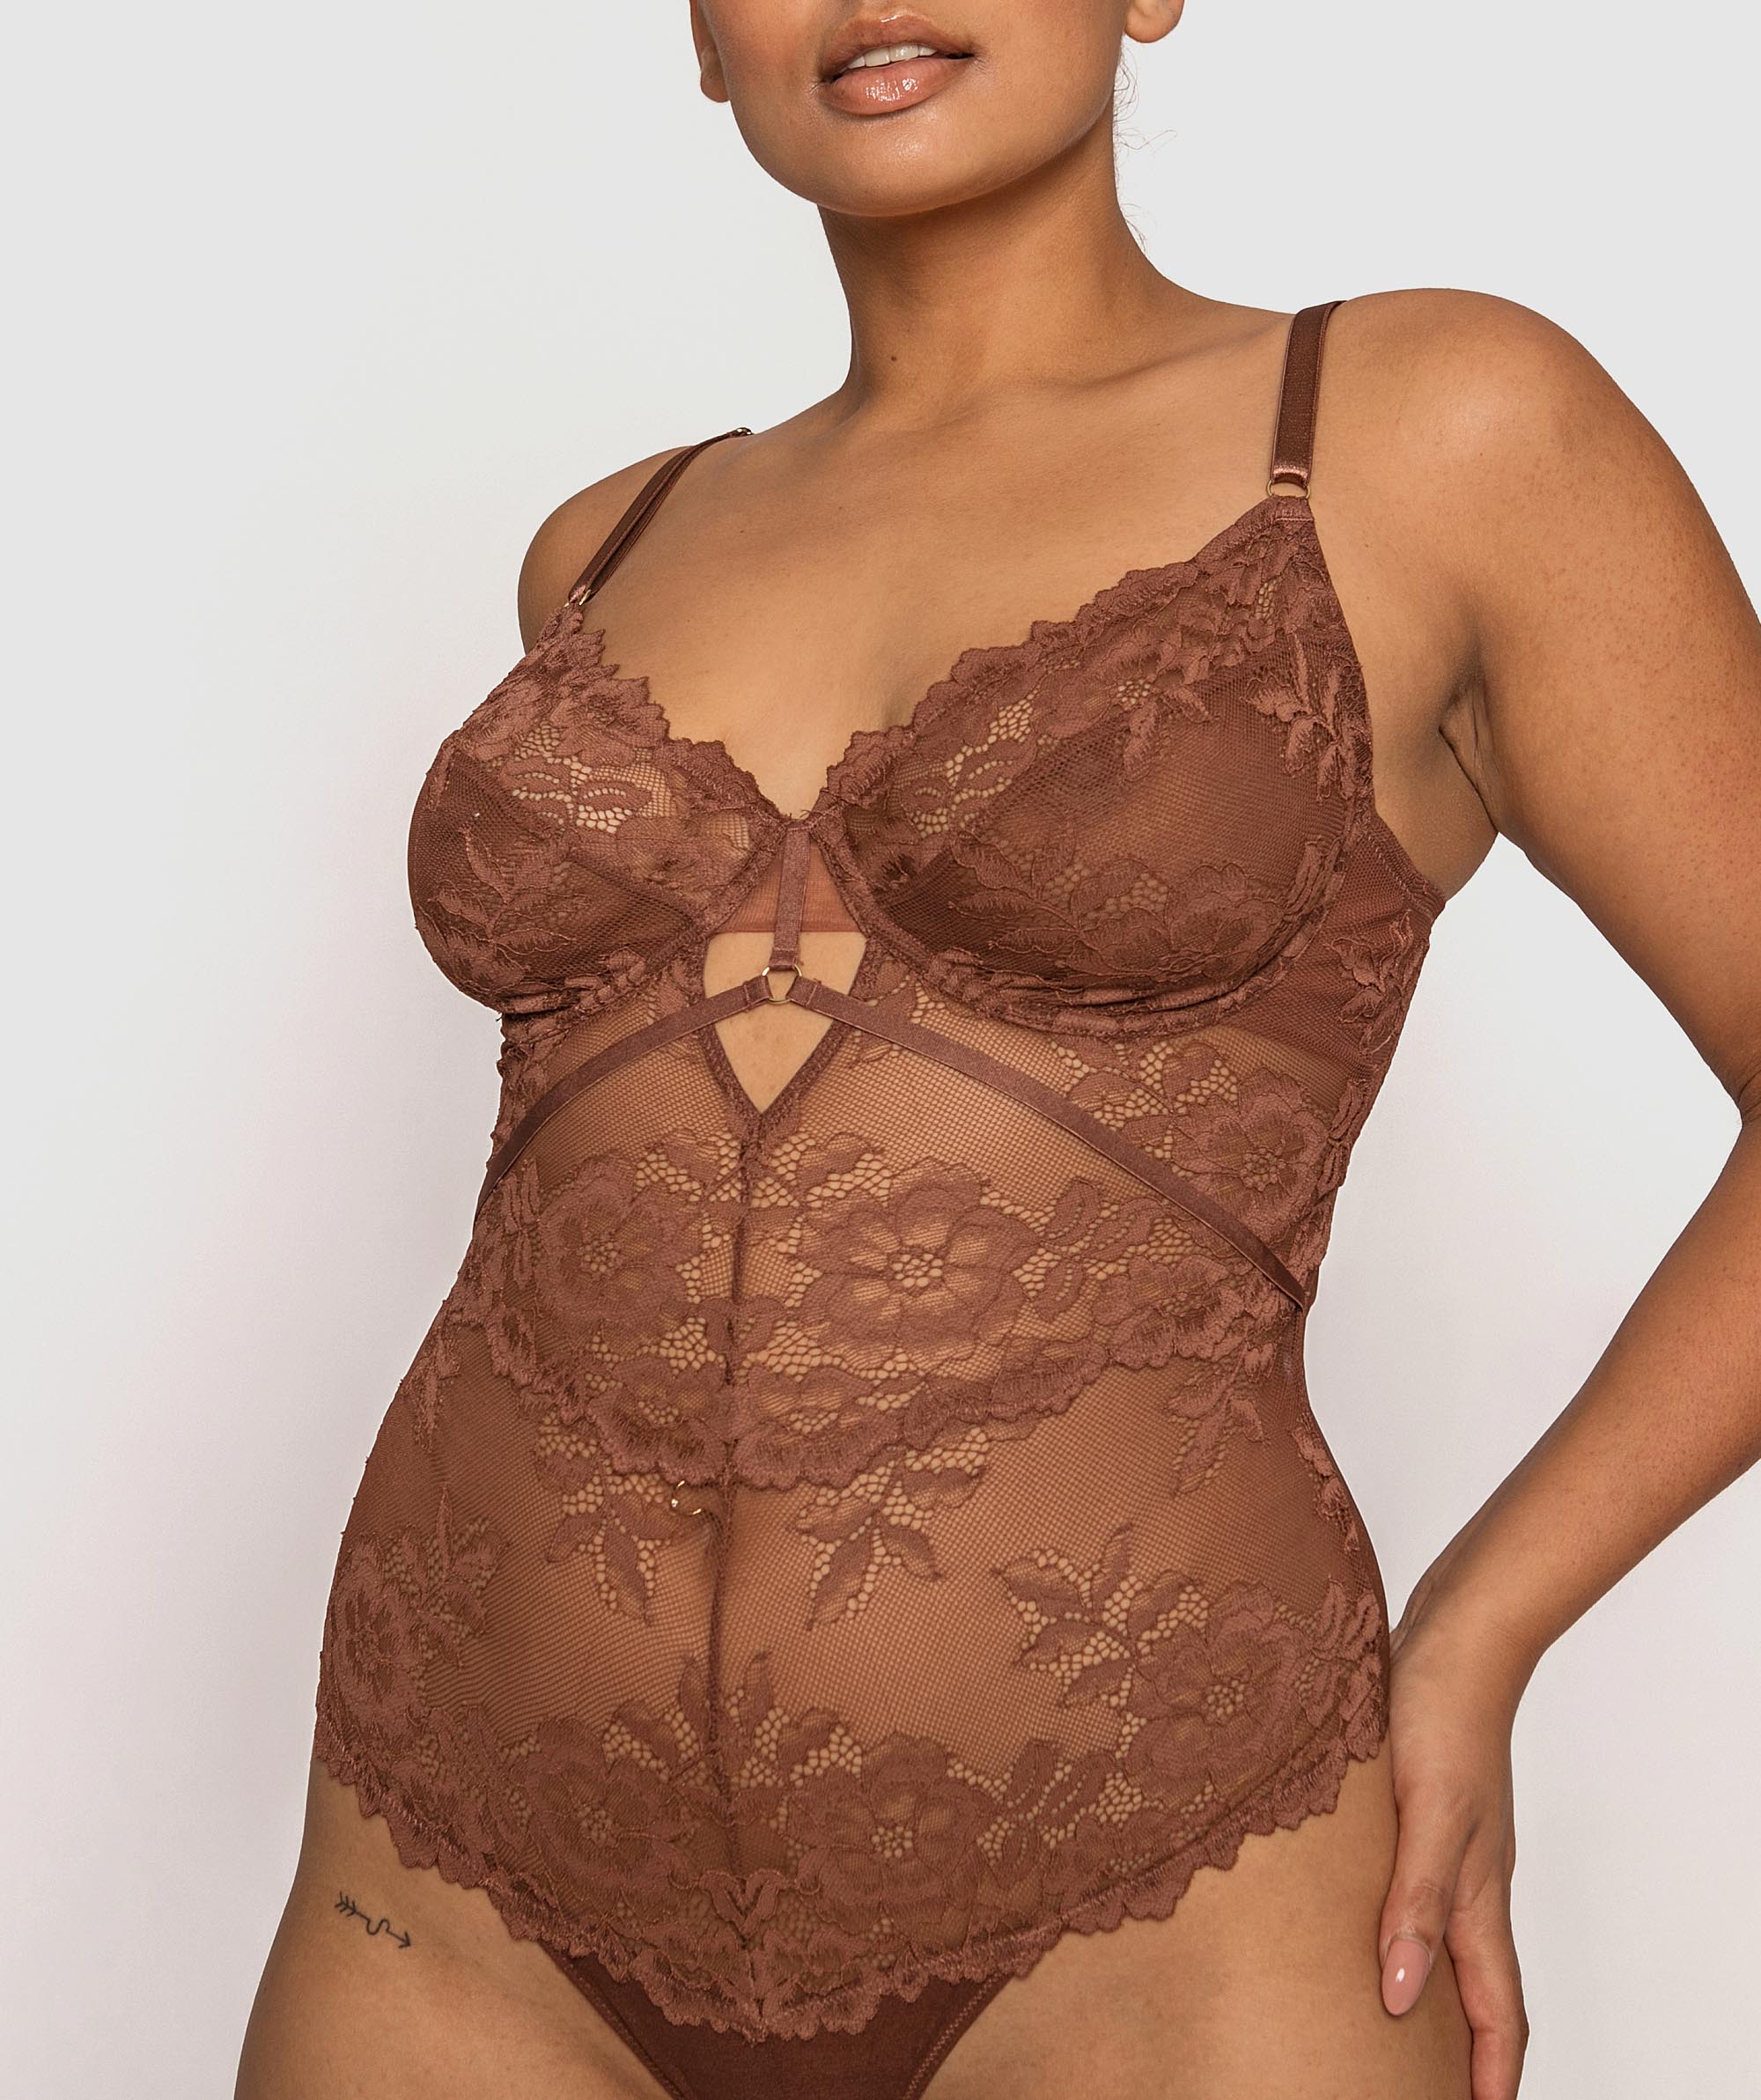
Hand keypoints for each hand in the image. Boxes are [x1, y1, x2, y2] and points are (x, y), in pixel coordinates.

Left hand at [1378, 1600, 1532, 2099]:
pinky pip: (1415, 1887)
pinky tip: (1355, 1918)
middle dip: (1459, 2051)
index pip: (1497, 2010)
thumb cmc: (1442, 1715)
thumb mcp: (1428, 1815)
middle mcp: (1468, 1878)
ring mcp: (1448, 1843)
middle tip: (1414, 2088)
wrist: (1453, 1634)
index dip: (1492, 2074)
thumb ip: (1416, 1903)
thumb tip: (1404, 1997)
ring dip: (1425, 1987)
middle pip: (1474, 1986)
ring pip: (1442, 1936)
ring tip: (1382, 2026)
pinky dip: (1397, 1922)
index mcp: (1478, 1894)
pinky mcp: (1420, 1810)